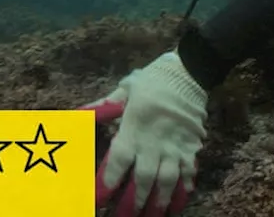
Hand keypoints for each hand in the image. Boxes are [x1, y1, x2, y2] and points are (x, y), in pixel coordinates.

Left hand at [80, 52, 208, 216]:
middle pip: (144, 178)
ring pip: (167, 179)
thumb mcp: (126, 88)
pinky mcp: (191, 145)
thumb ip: (106, 105)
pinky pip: (189, 169)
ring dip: (160, 199)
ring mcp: (175, 146)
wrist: (189, 71)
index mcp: (134, 129)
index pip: (118, 162)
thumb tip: (81, 112)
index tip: (98, 199)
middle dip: (136, 200)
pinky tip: (182, 197)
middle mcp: (153, 143)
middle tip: (128, 216)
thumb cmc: (153, 79)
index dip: (107, 183)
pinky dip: (185, 185)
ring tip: (155, 213)